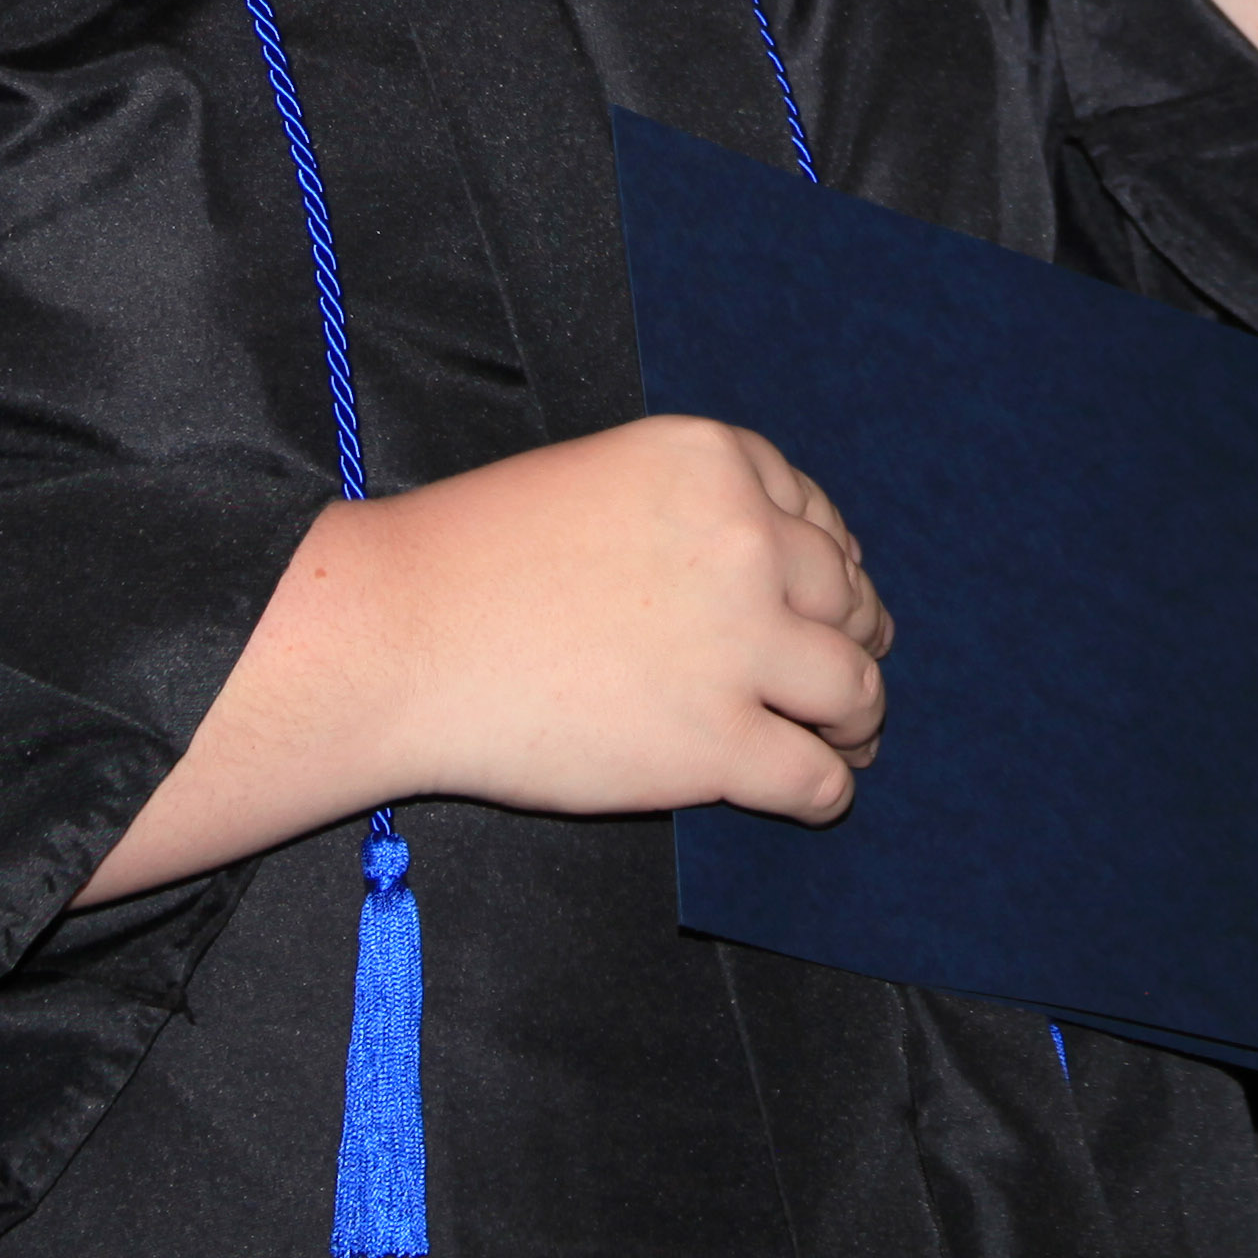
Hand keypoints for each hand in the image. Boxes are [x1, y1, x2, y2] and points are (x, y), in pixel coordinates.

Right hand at [356, 413, 890, 825]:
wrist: (398, 640)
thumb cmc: (472, 558)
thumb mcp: (598, 478)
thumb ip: (690, 509)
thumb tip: (767, 561)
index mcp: (714, 463)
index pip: (817, 515)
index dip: (829, 565)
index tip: (830, 598)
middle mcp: (746, 542)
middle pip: (845, 598)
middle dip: (855, 637)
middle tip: (850, 673)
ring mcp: (738, 645)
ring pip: (853, 687)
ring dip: (860, 717)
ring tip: (852, 737)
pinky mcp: (716, 742)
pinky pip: (815, 777)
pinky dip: (828, 791)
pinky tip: (817, 794)